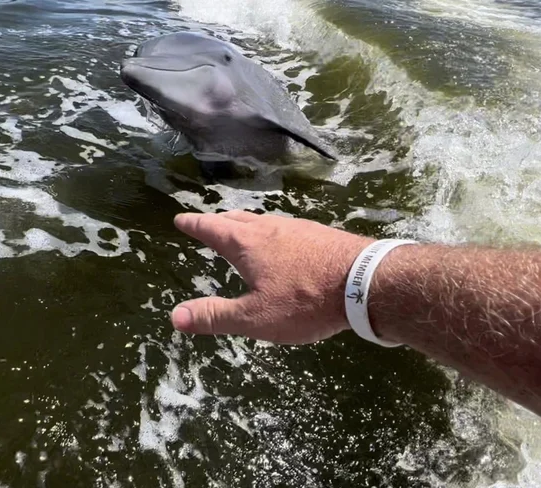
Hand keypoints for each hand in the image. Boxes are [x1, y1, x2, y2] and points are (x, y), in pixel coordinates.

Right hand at [170, 211, 374, 343]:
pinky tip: (283, 244)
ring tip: (241, 231)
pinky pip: (286, 228)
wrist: (365, 282)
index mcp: (247, 245)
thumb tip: (174, 316)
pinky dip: (272, 232)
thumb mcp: (254, 317)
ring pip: (263, 221)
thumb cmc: (304, 301)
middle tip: (208, 223)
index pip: (211, 229)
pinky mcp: (321, 236)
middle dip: (218, 221)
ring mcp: (298, 229)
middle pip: (237, 220)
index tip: (180, 220)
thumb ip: (215, 316)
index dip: (194, 225)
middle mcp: (270, 229)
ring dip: (246, 224)